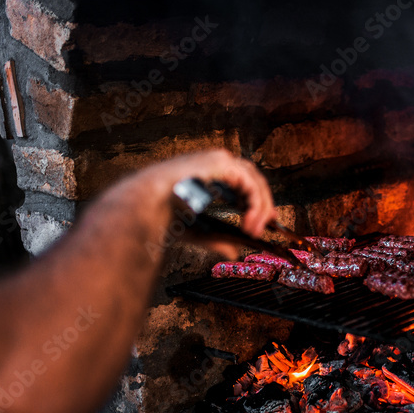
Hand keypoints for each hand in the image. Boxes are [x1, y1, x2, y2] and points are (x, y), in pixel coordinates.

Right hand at [131, 150, 276, 256]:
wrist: (146, 206)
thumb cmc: (164, 215)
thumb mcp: (198, 230)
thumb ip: (218, 240)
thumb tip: (234, 253)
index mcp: (208, 172)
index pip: (243, 181)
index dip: (256, 199)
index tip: (263, 220)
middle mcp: (215, 162)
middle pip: (252, 178)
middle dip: (262, 202)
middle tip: (267, 224)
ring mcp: (218, 159)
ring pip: (253, 179)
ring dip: (260, 205)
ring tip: (255, 229)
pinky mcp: (220, 162)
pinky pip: (249, 182)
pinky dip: (254, 202)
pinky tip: (250, 221)